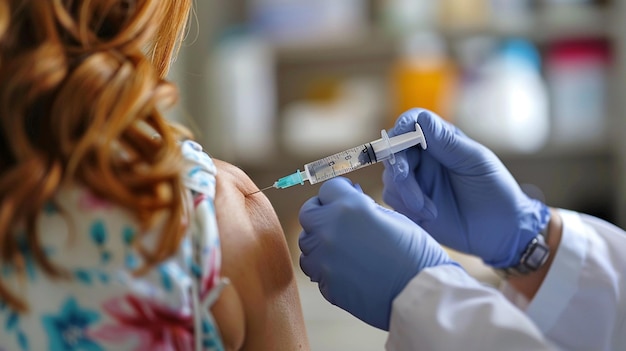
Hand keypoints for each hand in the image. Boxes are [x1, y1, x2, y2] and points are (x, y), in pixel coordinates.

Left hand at [299, 177, 456, 330]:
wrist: (420, 295)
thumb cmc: (415, 254)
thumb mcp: (392, 217)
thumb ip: (363, 207)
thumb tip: (348, 202)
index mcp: (349, 208)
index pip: (328, 189)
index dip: (338, 192)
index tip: (345, 196)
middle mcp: (329, 230)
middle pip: (308, 214)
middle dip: (322, 213)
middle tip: (339, 220)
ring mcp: (324, 259)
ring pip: (307, 244)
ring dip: (320, 242)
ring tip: (343, 248)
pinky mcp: (326, 284)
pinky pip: (315, 270)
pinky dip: (325, 267)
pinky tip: (346, 268)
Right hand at [382, 108, 549, 267]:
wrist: (501, 230)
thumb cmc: (495, 190)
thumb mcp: (475, 162)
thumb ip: (447, 142)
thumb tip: (421, 118)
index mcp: (440, 140)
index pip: (412, 123)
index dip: (401, 128)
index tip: (397, 139)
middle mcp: (423, 158)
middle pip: (395, 152)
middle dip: (398, 167)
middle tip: (404, 178)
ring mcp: (415, 181)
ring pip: (391, 178)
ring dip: (406, 193)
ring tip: (430, 210)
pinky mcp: (409, 205)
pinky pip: (393, 200)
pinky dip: (407, 208)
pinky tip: (430, 216)